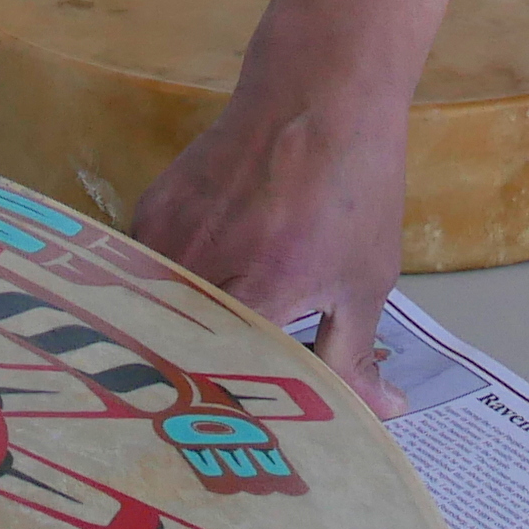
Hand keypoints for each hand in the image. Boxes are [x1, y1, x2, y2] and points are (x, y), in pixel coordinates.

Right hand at [133, 72, 415, 416]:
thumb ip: (355, 356)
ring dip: (180, 340)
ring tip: (201, 360)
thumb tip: (380, 412)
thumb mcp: (366, 278)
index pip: (231, 388)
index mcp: (257, 295)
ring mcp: (163, 238)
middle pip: (181, 360)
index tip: (252, 438)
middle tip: (221, 413)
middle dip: (201, 389)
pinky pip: (147, 276)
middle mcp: (198, 270)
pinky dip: (172, 293)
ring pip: (154, 318)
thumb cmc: (352, 185)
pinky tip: (198, 293)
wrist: (316, 90)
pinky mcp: (147, 212)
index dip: (241, 417)